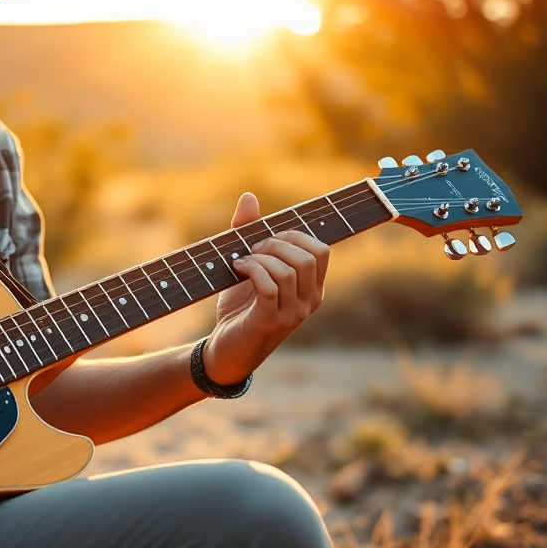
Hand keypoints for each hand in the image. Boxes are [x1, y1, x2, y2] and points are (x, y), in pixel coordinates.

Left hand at [204, 192, 329, 384]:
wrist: (225, 351)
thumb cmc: (240, 308)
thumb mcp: (248, 267)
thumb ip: (249, 232)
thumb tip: (249, 196)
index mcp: (312, 288)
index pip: (321, 250)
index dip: (294, 235)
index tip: (266, 238)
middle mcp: (310, 301)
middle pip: (308, 256)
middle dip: (276, 243)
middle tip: (251, 249)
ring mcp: (293, 314)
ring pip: (289, 270)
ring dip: (261, 257)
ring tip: (242, 261)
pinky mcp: (271, 322)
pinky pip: (270, 287)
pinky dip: (252, 270)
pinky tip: (238, 269)